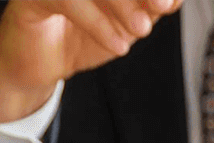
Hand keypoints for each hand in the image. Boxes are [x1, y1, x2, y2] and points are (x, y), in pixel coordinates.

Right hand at [0, 0, 180, 121]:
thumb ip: (148, 9)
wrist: (39, 65)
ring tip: (143, 30)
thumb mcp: (124, 24)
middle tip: (163, 6)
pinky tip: (118, 46)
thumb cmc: (82, 36)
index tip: (171, 2)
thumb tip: (174, 0)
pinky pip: (68, 1)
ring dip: (122, 4)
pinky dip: (98, 24)